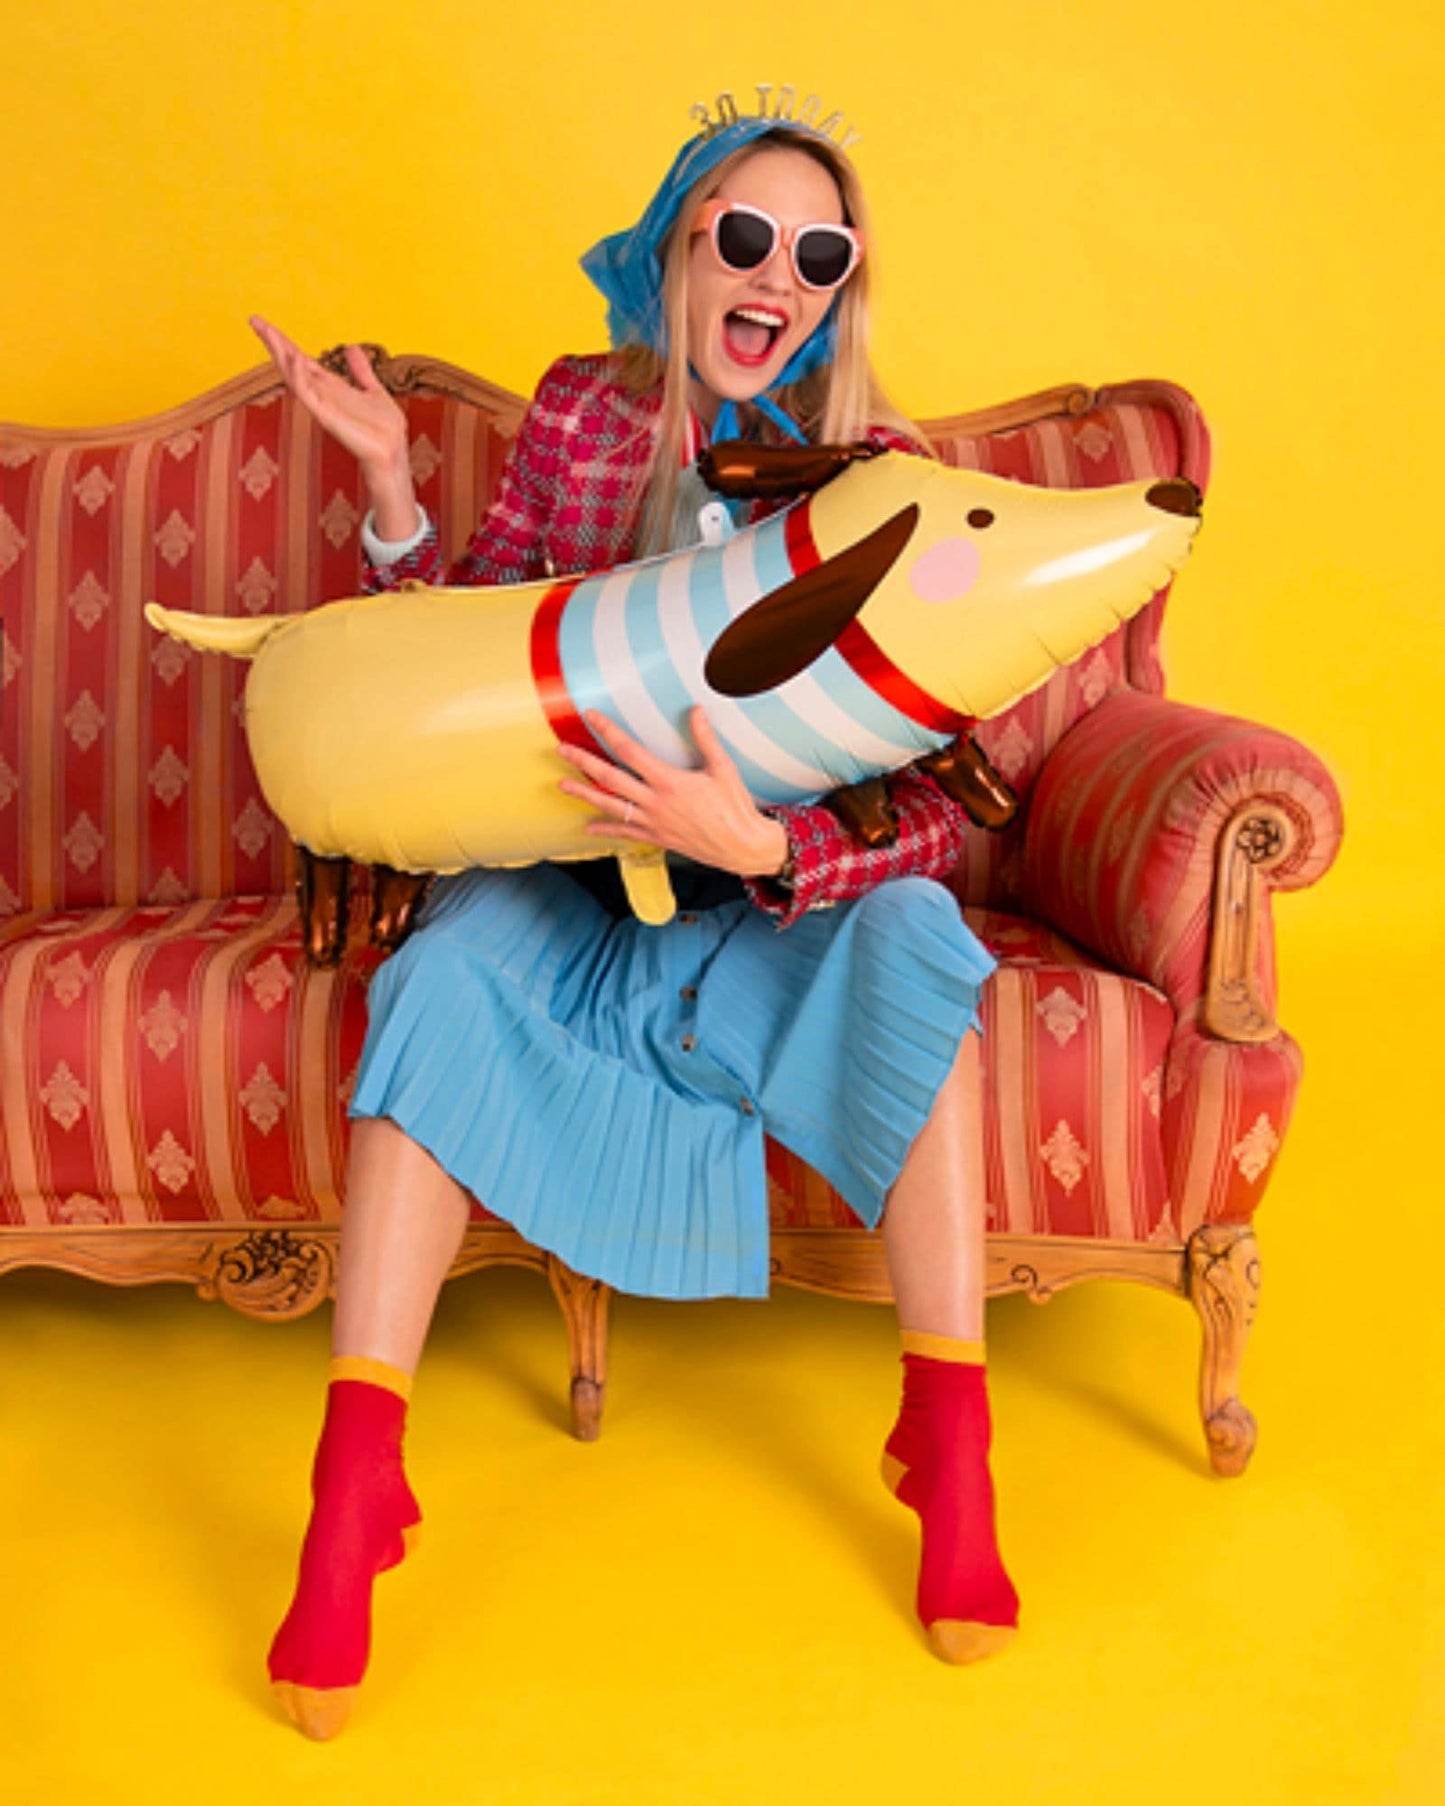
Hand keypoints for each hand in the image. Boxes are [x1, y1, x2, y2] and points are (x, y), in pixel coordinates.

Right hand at [249, 316, 416, 535]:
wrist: (393, 453)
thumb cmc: (384, 429)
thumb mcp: (373, 390)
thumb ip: (360, 370)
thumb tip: (350, 347)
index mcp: (331, 387)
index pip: (302, 359)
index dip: (285, 342)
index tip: (265, 323)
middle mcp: (322, 394)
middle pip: (292, 363)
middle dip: (274, 342)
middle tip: (255, 320)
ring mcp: (322, 405)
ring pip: (295, 375)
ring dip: (281, 353)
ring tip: (268, 332)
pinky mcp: (327, 417)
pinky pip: (308, 394)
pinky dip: (300, 376)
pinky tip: (296, 358)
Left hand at [557, 708, 788, 877]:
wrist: (741, 847)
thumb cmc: (734, 807)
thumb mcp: (723, 769)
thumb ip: (706, 739)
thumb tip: (696, 710)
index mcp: (670, 781)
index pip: (630, 751)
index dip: (609, 731)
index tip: (591, 717)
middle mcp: (655, 802)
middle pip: (610, 779)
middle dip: (583, 762)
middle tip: (562, 750)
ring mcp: (653, 822)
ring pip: (610, 806)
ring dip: (585, 794)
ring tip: (562, 784)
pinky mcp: (656, 838)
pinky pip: (625, 833)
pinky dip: (605, 829)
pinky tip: (588, 826)